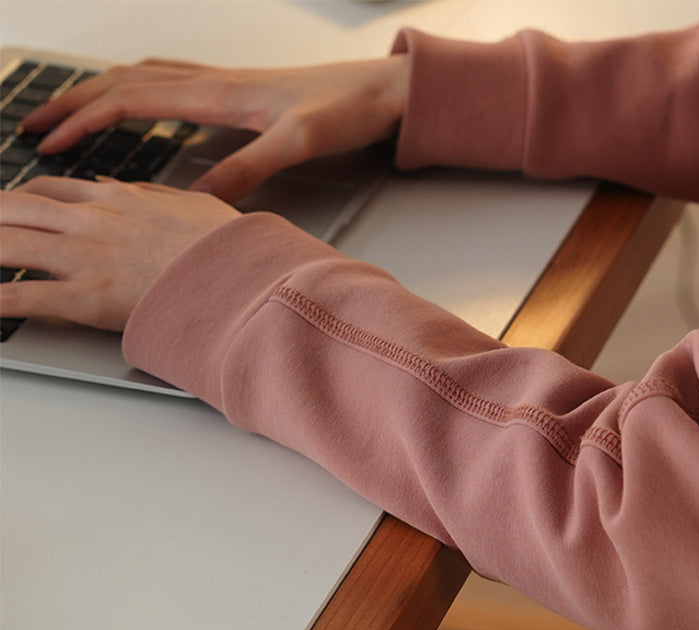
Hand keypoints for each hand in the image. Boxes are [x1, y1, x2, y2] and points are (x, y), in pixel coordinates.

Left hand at [0, 177, 239, 330]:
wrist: (240, 276)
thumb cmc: (226, 249)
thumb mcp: (196, 208)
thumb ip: (158, 196)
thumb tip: (132, 188)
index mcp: (119, 202)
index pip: (50, 191)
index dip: (19, 198)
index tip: (8, 206)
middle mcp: (93, 223)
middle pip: (15, 209)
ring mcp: (86, 259)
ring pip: (8, 244)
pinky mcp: (86, 298)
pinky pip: (23, 297)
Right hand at [22, 54, 408, 202]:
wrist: (380, 91)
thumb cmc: (345, 110)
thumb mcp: (296, 144)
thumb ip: (247, 169)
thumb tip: (197, 199)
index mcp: (218, 93)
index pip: (130, 99)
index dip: (84, 120)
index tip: (50, 143)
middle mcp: (213, 81)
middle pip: (123, 82)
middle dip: (73, 102)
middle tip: (35, 123)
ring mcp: (224, 82)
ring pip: (143, 76)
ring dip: (100, 91)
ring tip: (70, 110)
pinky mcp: (238, 91)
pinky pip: (171, 79)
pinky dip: (139, 87)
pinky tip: (139, 98)